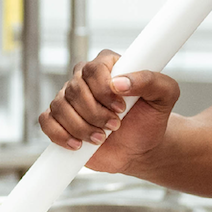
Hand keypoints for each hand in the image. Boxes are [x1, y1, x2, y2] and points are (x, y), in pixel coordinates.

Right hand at [39, 49, 180, 173]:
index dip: (104, 90)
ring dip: (82, 127)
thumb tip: (120, 82)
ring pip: (60, 107)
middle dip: (95, 113)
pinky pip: (46, 121)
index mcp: (108, 64)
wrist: (141, 147)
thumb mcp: (164, 96)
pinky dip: (60, 135)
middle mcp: (84, 78)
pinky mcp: (59, 119)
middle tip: (114, 126)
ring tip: (102, 138)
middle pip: (74, 89)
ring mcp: (69, 98)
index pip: (93, 69)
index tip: (121, 108)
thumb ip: (150, 80)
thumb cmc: (151, 119)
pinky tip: (78, 144)